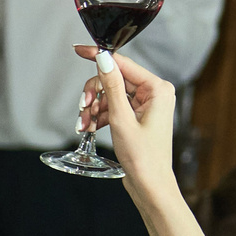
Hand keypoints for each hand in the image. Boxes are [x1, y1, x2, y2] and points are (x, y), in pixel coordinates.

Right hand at [77, 45, 175, 201]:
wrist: (150, 185)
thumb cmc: (142, 156)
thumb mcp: (121, 118)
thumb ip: (111, 86)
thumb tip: (103, 58)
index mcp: (157, 88)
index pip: (122, 64)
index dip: (99, 57)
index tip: (79, 50)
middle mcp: (154, 93)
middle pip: (113, 80)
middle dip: (94, 94)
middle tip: (82, 109)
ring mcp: (146, 105)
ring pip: (110, 95)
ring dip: (94, 109)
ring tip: (84, 125)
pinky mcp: (138, 117)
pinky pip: (113, 108)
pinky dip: (99, 117)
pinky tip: (90, 129)